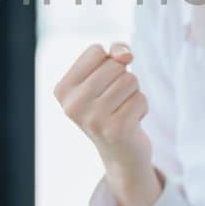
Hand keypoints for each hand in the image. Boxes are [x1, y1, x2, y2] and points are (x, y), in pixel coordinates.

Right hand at [53, 43, 160, 205]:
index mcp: (62, 89)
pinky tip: (131, 123)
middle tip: (115, 103)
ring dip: (133, 94)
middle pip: (115, 65)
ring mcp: (92, 119)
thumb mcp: (108, 76)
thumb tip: (126, 54)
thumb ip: (115, 53)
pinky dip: (142, 108)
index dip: (109, 64)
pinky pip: (141, 98)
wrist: (121, 154)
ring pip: (130, 80)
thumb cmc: (114, 107)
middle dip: (124, 80)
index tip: (103, 88)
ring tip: (122, 111)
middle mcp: (72, 105)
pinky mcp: (115, 130)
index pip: (95, 51)